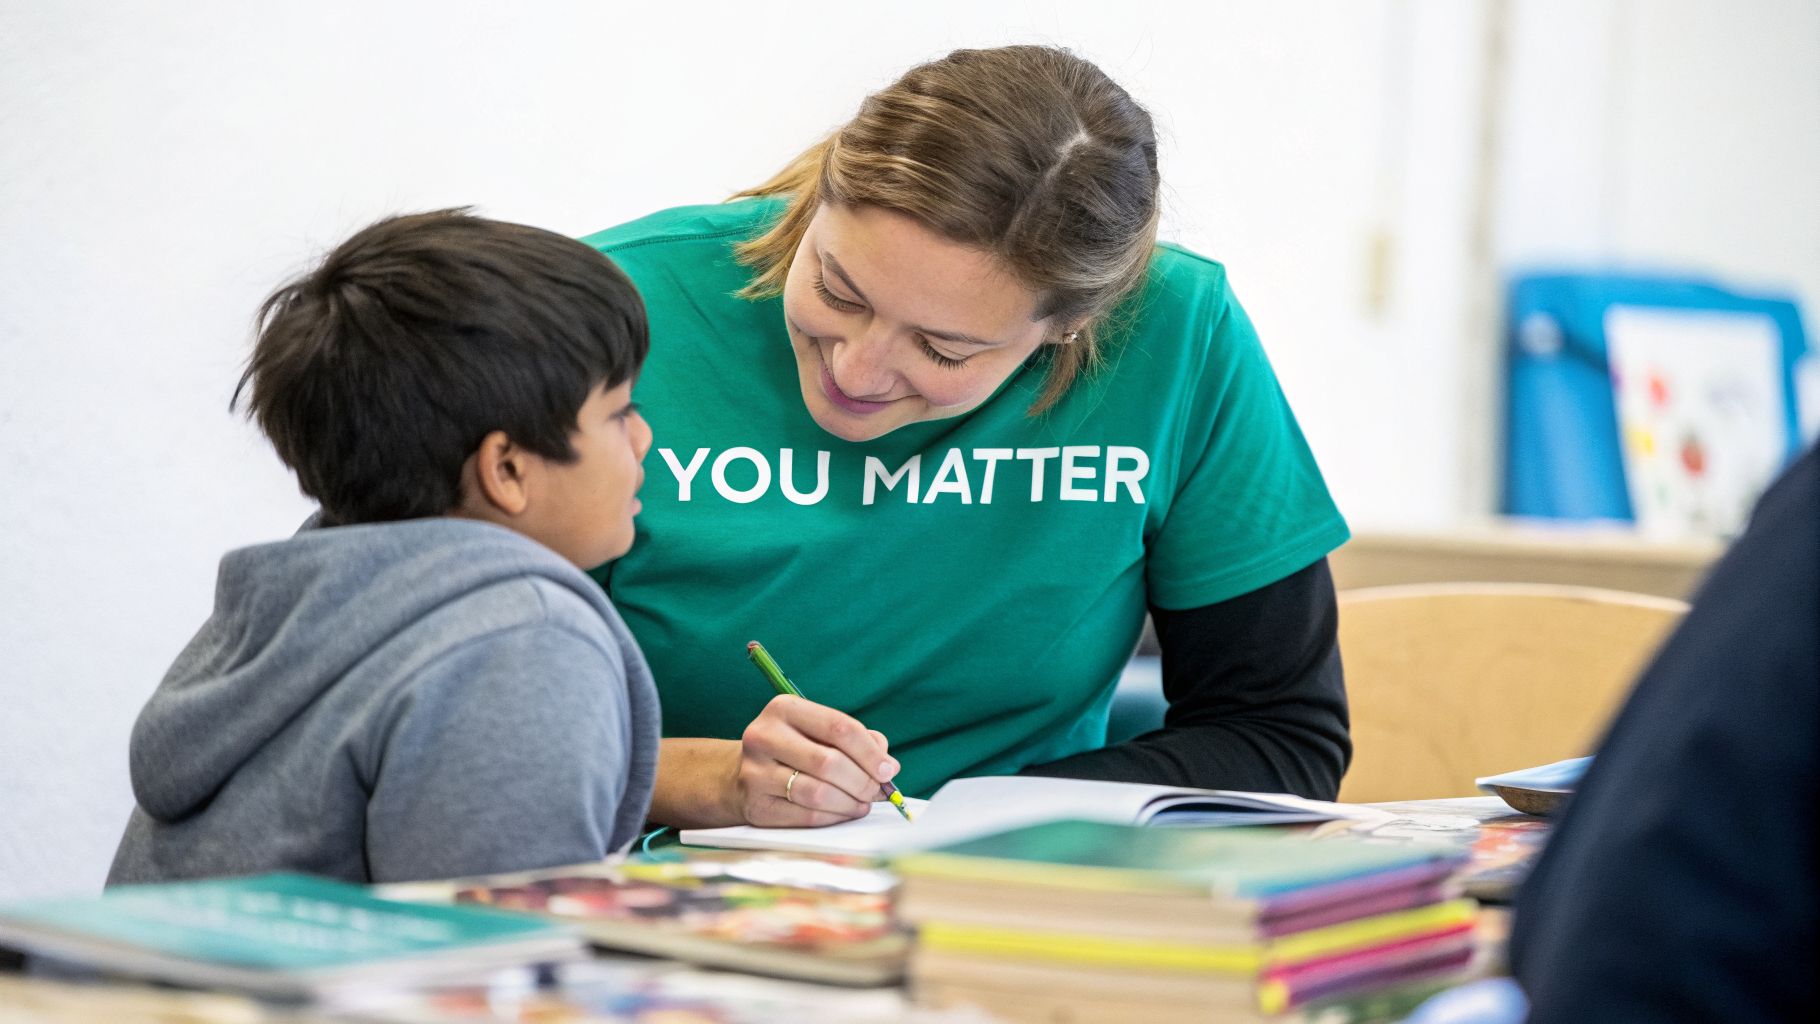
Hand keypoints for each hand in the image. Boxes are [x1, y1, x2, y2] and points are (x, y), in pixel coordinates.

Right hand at [735, 694, 898, 826]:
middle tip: (877, 790)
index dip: (870, 752)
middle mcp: (764, 736)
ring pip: (818, 793)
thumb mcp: (819, 732)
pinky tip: (843, 812)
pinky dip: (834, 817)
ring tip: (862, 803)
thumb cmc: (795, 750)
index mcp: (784, 709)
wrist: (744, 774)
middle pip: (829, 762)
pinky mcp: (755, 806)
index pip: (838, 727)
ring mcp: (755, 772)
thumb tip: (887, 765)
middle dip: (863, 781)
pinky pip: (807, 817)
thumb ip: (858, 740)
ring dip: (850, 803)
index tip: (888, 769)